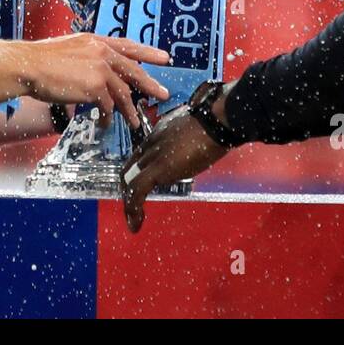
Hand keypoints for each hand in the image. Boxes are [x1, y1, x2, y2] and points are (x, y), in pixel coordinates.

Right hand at [23, 34, 169, 128]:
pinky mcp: (96, 87)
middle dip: (150, 84)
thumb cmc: (40, 60)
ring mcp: (100, 69)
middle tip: (162, 93)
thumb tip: (94, 72)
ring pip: (123, 92)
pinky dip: (107, 117)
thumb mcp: (68, 49)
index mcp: (95, 41)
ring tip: (134, 121)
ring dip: (128, 110)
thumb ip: (86, 57)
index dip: (147, 53)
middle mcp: (101, 52)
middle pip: (133, 70)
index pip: (128, 46)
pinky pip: (108, 106)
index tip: (164, 58)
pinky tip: (104, 123)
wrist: (28, 66)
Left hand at [121, 108, 227, 232]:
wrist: (216, 121)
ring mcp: (153, 155)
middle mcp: (151, 144)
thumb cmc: (213, 124)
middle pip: (129, 169)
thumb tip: (193, 154)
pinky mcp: (158, 168)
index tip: (141, 187)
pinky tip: (137, 223)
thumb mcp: (195, 134)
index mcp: (159, 135)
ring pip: (129, 181)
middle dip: (127, 189)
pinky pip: (137, 190)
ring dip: (129, 203)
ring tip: (132, 220)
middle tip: (132, 207)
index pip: (140, 156)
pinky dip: (133, 208)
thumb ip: (186, 145)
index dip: (137, 173)